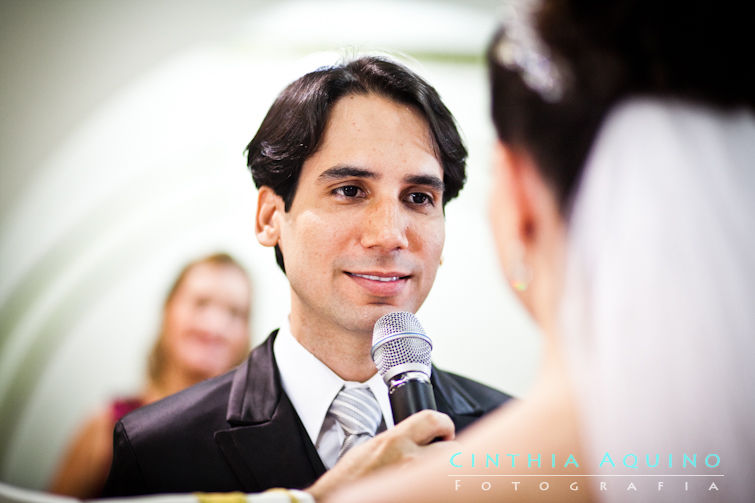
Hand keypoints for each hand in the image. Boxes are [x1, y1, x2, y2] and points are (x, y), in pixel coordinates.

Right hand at [306, 410, 456, 500]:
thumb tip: (419, 438)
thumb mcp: (371, 447)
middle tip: (445, 457)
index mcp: (395, 440)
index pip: (432, 419)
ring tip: (438, 475)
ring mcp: (414, 481)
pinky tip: (429, 487)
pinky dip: (439, 488)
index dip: (445, 424)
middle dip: (451, 452)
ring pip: (450, 473)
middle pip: (452, 449)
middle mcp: (408, 459)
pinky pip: (438, 489)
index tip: (445, 430)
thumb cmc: (351, 479)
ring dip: (448, 473)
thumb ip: (398, 439)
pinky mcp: (418, 495)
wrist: (338, 500)